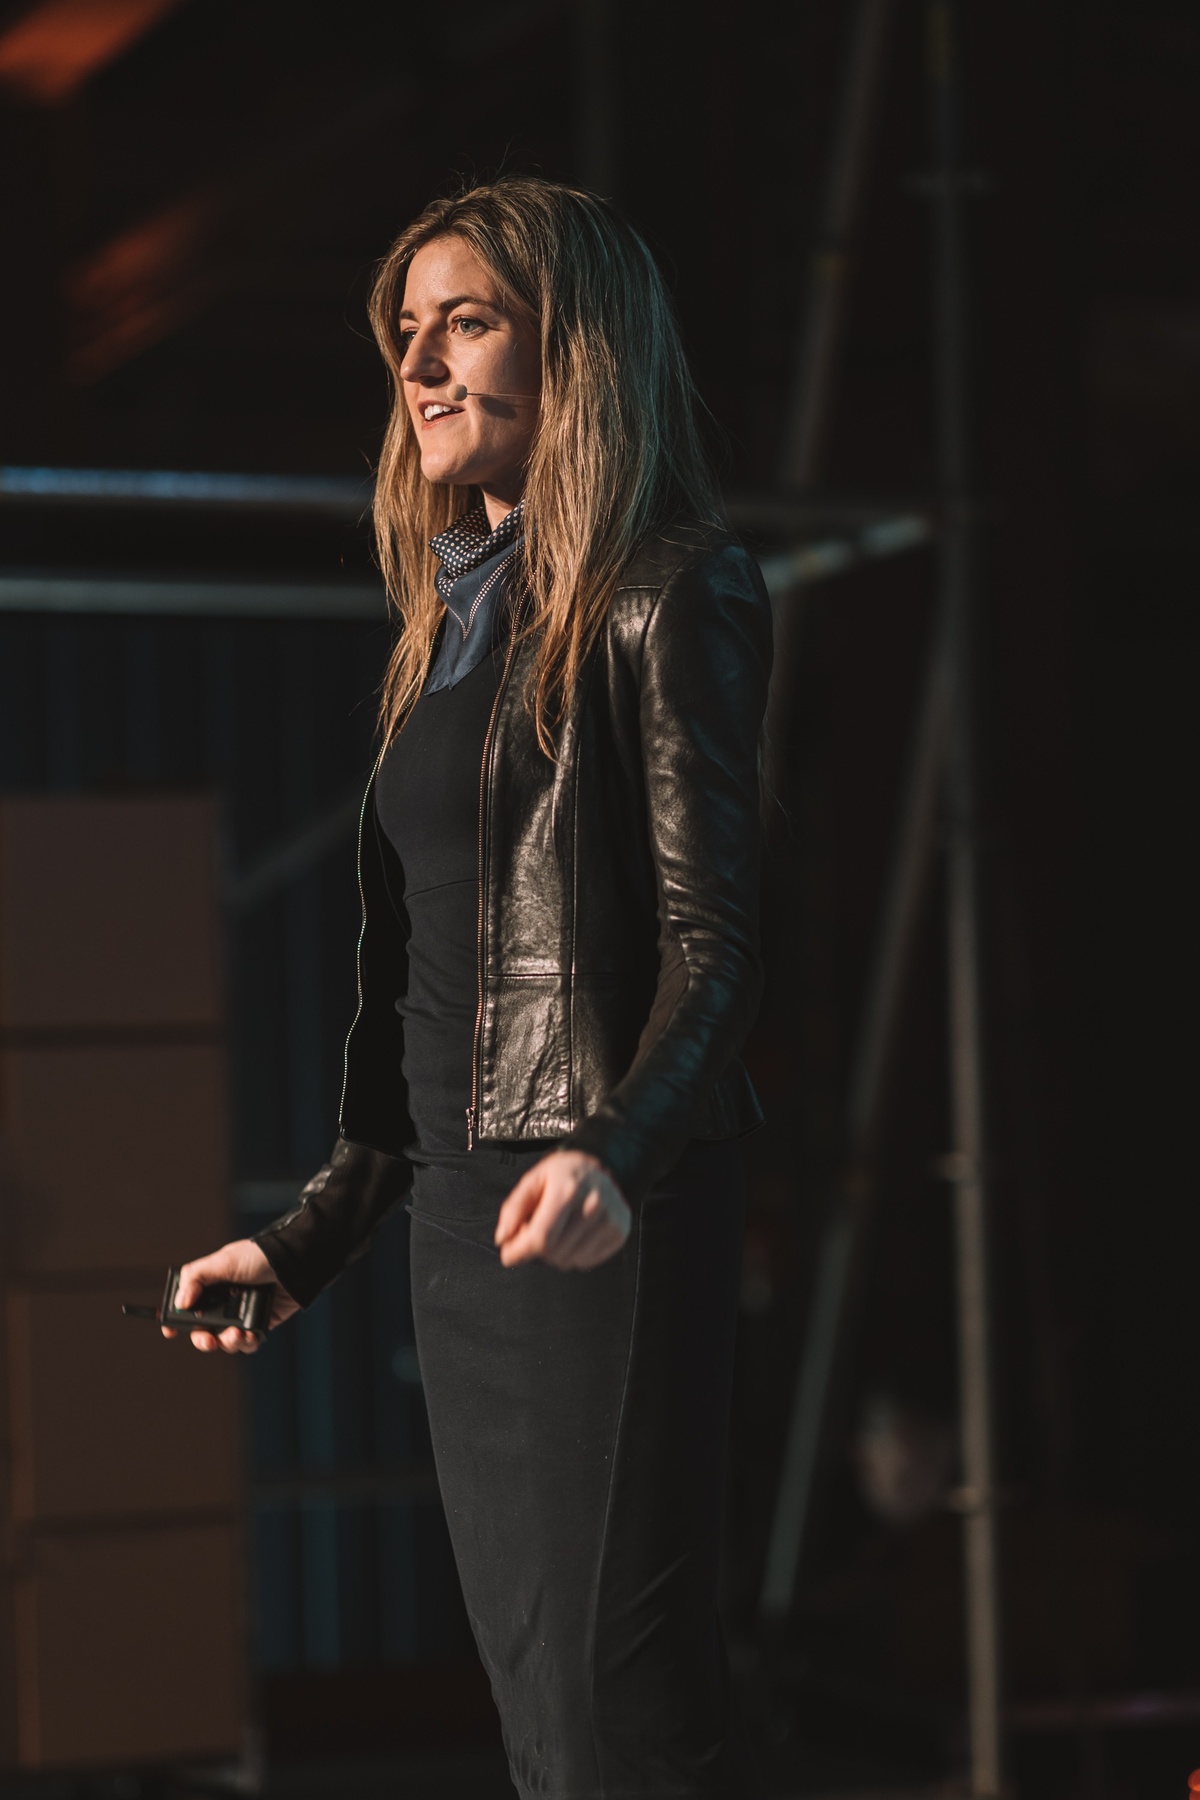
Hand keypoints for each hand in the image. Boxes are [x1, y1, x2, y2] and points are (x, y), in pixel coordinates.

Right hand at [162, 1239, 299, 1353]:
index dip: (177, 1319)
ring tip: (236, 1334)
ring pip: (225, 1341)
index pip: (188, 1304)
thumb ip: (197, 1278)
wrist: (294, 1263)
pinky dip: (246, 1343)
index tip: (170, 1331)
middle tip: (209, 1339)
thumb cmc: (259, 1257)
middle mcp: (224, 1301)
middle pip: (203, 1330)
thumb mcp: (223, 1261)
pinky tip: (249, 1334)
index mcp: (212, 1284)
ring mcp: (242, 1314)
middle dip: (202, 1340)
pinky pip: (247, 1343)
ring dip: (227, 1342)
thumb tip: (180, 1302)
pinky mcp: (259, 1324)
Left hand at [494, 1150, 630, 1270]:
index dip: (519, 1251)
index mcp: (567, 1190)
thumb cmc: (563, 1174)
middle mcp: (592, 1206)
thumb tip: (503, 1238)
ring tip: (557, 1232)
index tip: (508, 1254)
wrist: (599, 1166)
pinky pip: (586, 1262)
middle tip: (536, 1232)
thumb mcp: (533, 1180)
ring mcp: (609, 1221)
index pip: (540, 1237)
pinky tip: (573, 1236)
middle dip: (537, 1249)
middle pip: (554, 1253)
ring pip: (569, 1261)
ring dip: (556, 1254)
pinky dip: (574, 1255)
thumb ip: (514, 1208)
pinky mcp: (619, 1233)